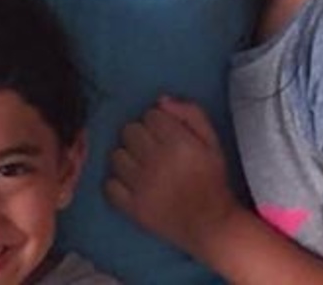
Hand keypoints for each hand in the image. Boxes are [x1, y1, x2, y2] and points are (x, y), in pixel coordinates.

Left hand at [106, 96, 242, 258]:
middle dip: (140, 134)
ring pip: (117, 155)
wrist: (210, 223)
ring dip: (128, 156)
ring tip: (141, 164)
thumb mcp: (212, 140)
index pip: (150, 115)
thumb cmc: (212, 178)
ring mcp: (141, 185)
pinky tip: (130, 182)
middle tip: (151, 146)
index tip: (164, 132)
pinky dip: (117, 182)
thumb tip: (161, 100)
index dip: (157, 121)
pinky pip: (110, 185)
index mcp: (178, 142)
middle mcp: (156, 161)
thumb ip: (191, 114)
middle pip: (130, 131)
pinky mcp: (132, 207)